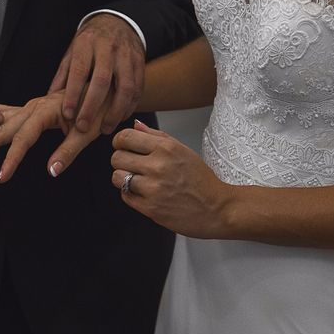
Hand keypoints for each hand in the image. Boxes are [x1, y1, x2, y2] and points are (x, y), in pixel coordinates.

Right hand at [0, 91, 109, 182]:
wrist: (105, 86)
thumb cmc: (98, 108)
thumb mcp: (87, 133)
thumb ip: (67, 152)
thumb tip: (51, 172)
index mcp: (45, 110)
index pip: (23, 139)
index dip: (11, 159)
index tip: (0, 177)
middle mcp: (33, 106)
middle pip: (2, 128)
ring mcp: (31, 106)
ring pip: (0, 120)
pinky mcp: (32, 107)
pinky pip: (6, 114)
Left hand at [49, 13, 144, 134]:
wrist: (118, 23)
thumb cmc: (91, 42)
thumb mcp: (72, 52)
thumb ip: (63, 76)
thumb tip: (50, 101)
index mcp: (86, 44)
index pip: (79, 71)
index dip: (72, 94)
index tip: (67, 115)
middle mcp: (108, 48)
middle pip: (102, 80)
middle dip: (92, 106)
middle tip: (84, 127)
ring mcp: (126, 56)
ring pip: (125, 87)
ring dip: (115, 111)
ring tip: (105, 128)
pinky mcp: (140, 64)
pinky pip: (137, 88)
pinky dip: (129, 106)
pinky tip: (120, 117)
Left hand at [111, 120, 231, 238]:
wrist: (216, 208)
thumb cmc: (201, 179)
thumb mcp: (183, 150)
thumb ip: (156, 136)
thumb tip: (135, 125)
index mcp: (166, 148)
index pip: (125, 137)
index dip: (119, 141)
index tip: (123, 146)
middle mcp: (158, 166)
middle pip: (116, 157)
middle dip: (121, 160)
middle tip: (131, 165)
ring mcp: (153, 188)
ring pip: (117, 177)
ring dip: (123, 178)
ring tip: (137, 180)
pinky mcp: (150, 208)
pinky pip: (124, 196)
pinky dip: (130, 194)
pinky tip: (144, 193)